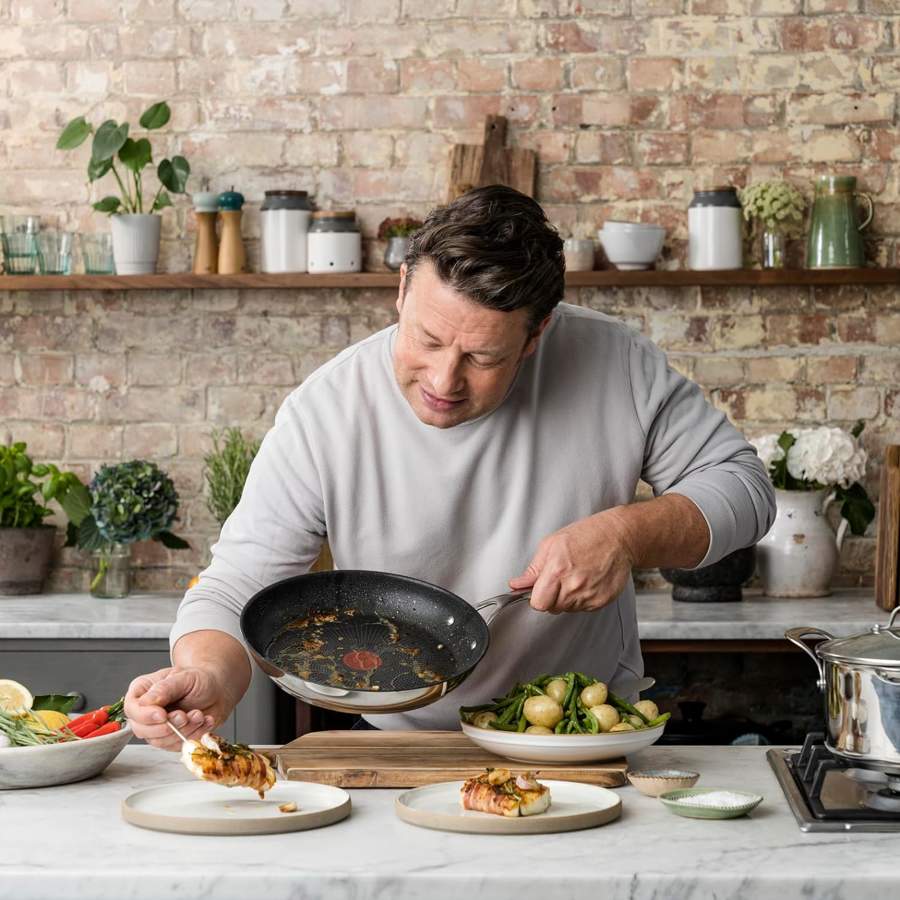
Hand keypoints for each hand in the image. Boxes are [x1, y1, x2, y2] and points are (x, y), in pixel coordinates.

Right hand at [124, 666, 229, 751]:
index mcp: (142, 690)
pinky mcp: (170, 739)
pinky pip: (176, 746)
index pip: (132, 708)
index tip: (163, 715)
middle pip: (141, 729)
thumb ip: (165, 688)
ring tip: (199, 715)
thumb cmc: (199, 680)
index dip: (145, 716)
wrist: (216, 691)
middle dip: (166, 727)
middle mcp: (146, 711)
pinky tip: (204, 721)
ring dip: (183, 730)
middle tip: (185, 716)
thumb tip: (147, 702)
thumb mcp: (184, 677)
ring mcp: (156, 727)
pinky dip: (193, 735)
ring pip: (160, 741)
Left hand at [508, 510, 634, 613]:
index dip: (537, 597)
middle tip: (561, 578)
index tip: (541, 589)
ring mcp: (589, 595)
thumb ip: (533, 569)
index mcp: (557, 570)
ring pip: (568, 609)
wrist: (618, 537)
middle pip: (552, 608)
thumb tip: (517, 584)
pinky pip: (584, 608)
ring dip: (568, 598)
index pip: (538, 603)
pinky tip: (588, 581)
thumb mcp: (552, 544)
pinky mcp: (601, 601)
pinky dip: (583, 599)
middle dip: (552, 597)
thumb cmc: (587, 535)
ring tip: (577, 576)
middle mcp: (573, 586)